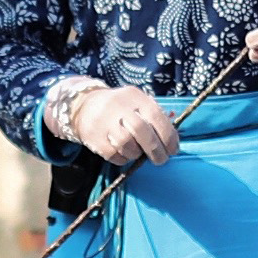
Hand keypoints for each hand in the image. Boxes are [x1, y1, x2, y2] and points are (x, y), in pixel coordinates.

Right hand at [59, 83, 180, 167]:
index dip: (168, 136)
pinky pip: (113, 154)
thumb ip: (154, 117)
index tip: (173, 150)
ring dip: (136, 154)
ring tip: (137, 152)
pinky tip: (124, 154)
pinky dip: (123, 159)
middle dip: (155, 150)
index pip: (156, 117)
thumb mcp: (137, 103)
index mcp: (135, 97)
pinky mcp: (93, 137)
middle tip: (160, 160)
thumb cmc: (119, 107)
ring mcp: (104, 121)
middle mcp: (119, 107)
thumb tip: (173, 140)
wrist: (84, 105)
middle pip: (142, 131)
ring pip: (127, 144)